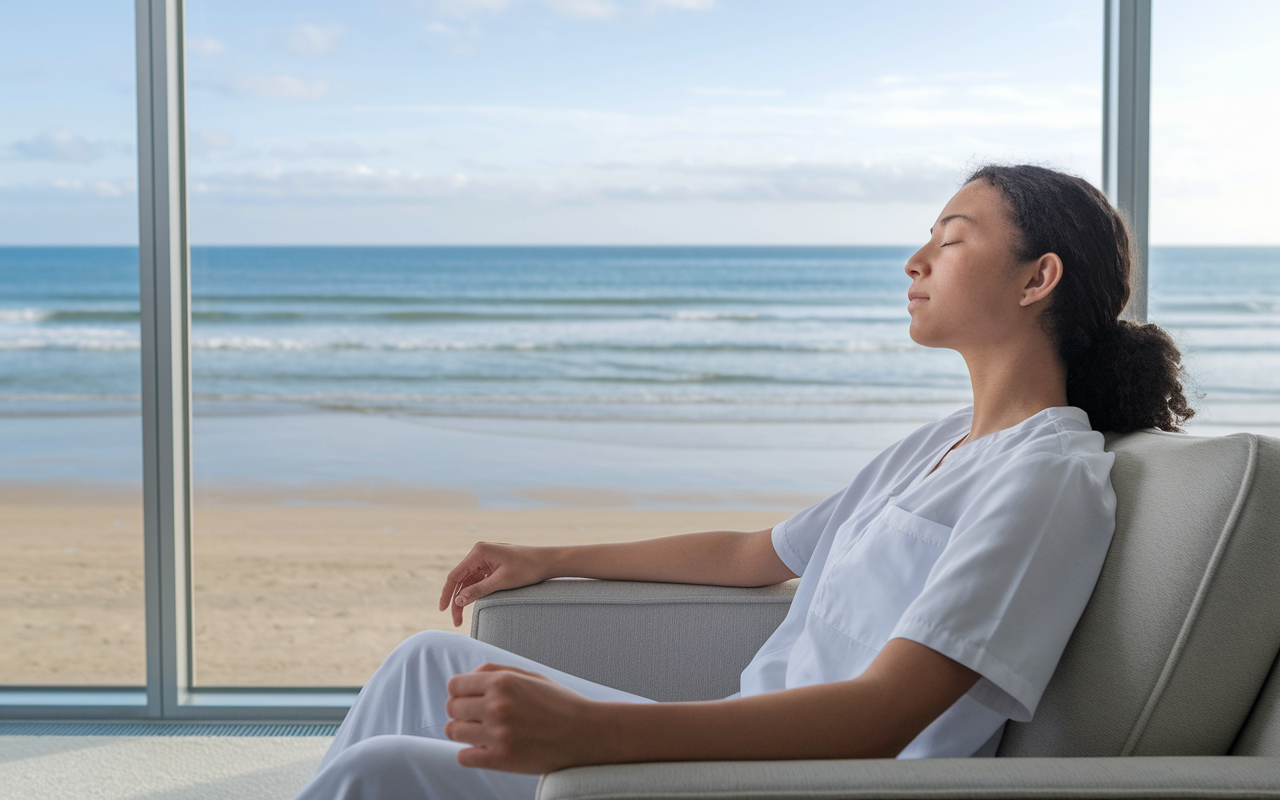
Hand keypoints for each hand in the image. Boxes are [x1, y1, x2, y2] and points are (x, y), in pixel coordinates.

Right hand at [438, 543, 551, 626]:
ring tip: (462, 619)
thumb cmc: (527, 568)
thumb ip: (479, 590)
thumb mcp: (502, 582)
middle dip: (456, 600)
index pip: (455, 575)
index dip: (447, 594)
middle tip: (456, 621)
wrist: (548, 561)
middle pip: (461, 580)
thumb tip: (458, 601)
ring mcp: (486, 558)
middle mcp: (479, 552)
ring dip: (465, 598)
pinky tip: (473, 606)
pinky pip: (478, 580)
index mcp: (479, 552)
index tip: (442, 610)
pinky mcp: (492, 564)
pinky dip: (475, 593)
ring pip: (469, 581)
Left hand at [444, 664, 603, 772]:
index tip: (468, 698)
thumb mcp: (530, 676)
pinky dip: (469, 753)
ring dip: (463, 731)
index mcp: (503, 682)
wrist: (585, 734)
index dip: (459, 691)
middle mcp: (496, 706)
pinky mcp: (500, 759)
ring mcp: (497, 734)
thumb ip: (496, 671)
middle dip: (461, 711)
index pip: (455, 685)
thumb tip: (468, 676)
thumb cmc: (559, 703)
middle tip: (477, 716)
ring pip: (453, 731)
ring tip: (480, 732)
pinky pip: (463, 757)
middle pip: (452, 708)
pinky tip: (484, 749)